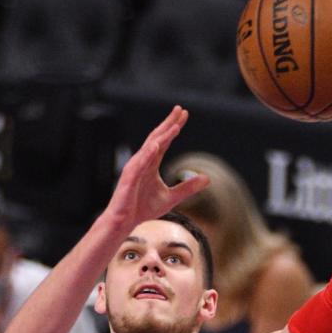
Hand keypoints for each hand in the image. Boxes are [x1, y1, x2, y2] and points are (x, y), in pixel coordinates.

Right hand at [106, 106, 209, 229]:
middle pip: (157, 138)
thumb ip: (187, 187)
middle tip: (180, 109)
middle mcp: (143, 162)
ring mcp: (135, 169)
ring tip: (174, 126)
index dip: (174, 127)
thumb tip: (208, 179)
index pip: (164, 141)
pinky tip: (156, 146)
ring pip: (149, 148)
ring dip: (161, 136)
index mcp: (151, 164)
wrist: (124, 222)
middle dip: (168, 123)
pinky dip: (147, 154)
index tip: (185, 115)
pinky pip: (138, 165)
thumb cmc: (142, 209)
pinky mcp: (129, 179)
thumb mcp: (171, 198)